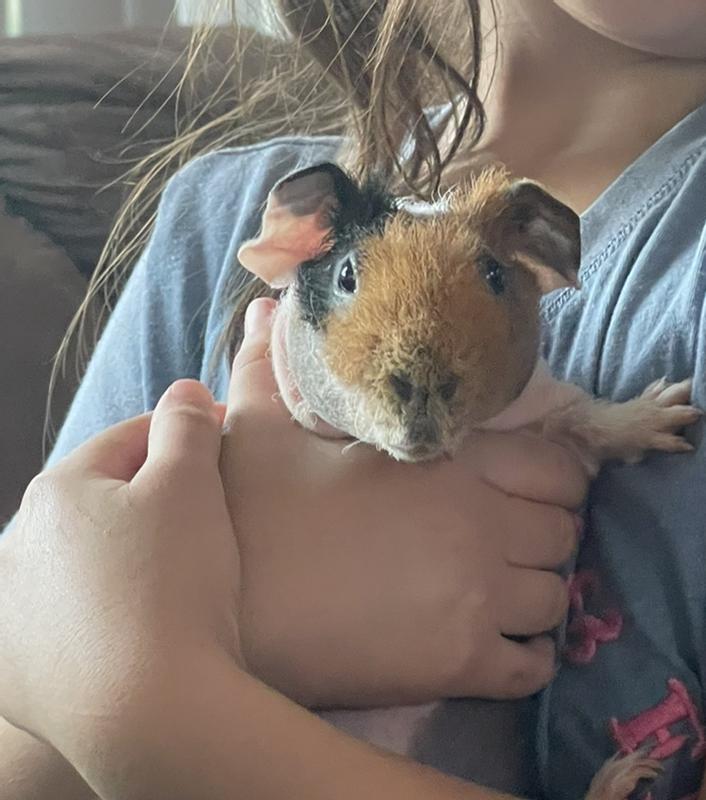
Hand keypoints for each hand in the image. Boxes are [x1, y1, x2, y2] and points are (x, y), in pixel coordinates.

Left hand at [0, 380, 240, 755]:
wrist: (152, 713)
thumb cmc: (175, 584)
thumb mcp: (191, 483)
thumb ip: (187, 423)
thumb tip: (185, 392)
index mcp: (59, 490)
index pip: (130, 441)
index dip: (185, 437)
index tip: (227, 446)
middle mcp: (19, 546)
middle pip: (101, 501)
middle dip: (152, 496)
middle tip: (208, 513)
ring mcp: (14, 615)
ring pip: (82, 562)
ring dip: (121, 555)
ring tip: (173, 576)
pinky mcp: (19, 673)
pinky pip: (67, 624)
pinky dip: (99, 615)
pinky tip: (134, 625)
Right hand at [221, 299, 587, 708]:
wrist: (225, 621)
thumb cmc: (249, 520)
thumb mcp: (260, 432)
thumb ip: (272, 366)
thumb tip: (265, 309)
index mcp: (448, 462)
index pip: (558, 468)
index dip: (556, 480)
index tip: (530, 492)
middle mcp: (480, 525)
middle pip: (563, 535)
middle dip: (543, 537)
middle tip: (506, 542)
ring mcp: (477, 599)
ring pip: (554, 599)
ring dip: (534, 595)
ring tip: (499, 594)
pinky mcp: (462, 664)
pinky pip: (533, 666)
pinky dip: (527, 656)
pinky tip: (496, 645)